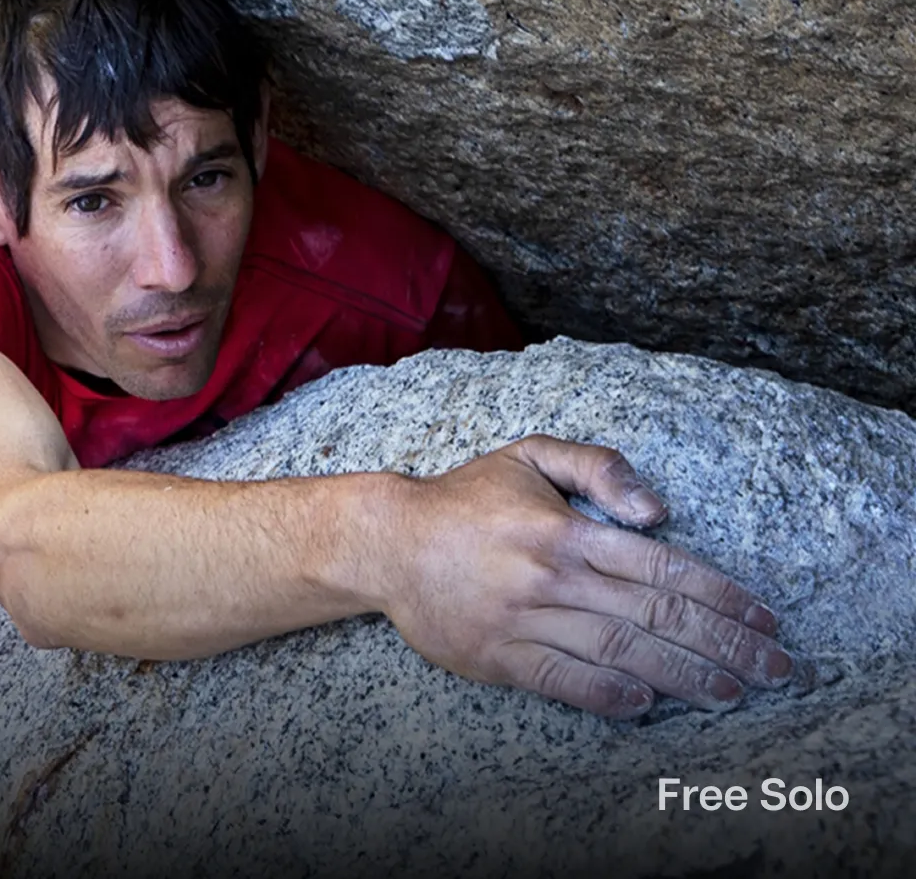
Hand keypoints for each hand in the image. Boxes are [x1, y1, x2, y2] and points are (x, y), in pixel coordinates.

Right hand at [378, 435, 793, 717]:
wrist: (383, 542)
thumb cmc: (463, 499)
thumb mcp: (528, 456)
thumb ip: (597, 466)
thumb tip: (657, 509)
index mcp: (564, 528)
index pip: (661, 566)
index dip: (723, 596)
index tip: (764, 619)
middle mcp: (549, 575)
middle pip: (654, 615)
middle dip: (725, 645)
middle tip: (774, 669)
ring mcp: (522, 619)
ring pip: (620, 651)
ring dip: (684, 675)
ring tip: (730, 691)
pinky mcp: (497, 655)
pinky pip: (565, 680)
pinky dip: (611, 694)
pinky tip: (648, 702)